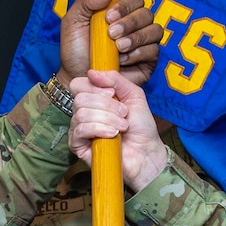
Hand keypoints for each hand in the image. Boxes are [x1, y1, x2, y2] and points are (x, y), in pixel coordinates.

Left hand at [59, 0, 164, 86]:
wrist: (76, 77)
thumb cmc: (75, 50)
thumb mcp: (73, 21)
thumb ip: (86, 1)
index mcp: (119, 13)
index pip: (134, 0)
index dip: (125, 5)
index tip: (109, 16)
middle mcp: (134, 26)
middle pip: (146, 13)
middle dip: (130, 22)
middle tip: (111, 34)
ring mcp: (143, 44)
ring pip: (155, 30)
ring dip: (136, 37)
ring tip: (117, 47)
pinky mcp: (148, 62)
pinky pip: (153, 51)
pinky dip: (138, 54)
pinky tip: (121, 60)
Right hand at [68, 71, 168, 191]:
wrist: (147, 152)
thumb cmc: (141, 127)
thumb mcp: (133, 95)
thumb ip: (115, 79)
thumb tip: (92, 72)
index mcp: (94, 99)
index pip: (78, 84)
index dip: (94, 87)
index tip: (113, 94)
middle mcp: (83, 113)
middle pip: (80, 98)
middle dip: (106, 105)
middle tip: (124, 114)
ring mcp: (79, 129)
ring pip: (81, 114)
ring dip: (107, 118)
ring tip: (122, 126)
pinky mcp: (78, 146)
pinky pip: (79, 130)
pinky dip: (99, 129)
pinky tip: (112, 134)